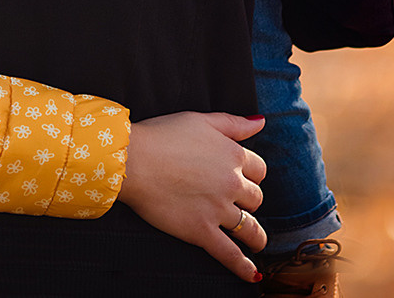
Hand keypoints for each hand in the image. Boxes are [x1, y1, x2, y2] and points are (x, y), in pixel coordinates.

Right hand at [116, 112, 268, 280]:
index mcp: (233, 156)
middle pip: (255, 198)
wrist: (132, 160)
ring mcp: (218, 209)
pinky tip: (252, 274)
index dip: (250, 174)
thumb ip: (233, 123)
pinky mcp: (202, 231)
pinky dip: (243, 267)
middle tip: (235, 204)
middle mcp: (232, 183)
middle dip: (248, 201)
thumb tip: (261, 122)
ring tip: (255, 241)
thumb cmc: (161, 135)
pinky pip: (229, 254)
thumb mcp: (200, 120)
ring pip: (249, 227)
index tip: (241, 178)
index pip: (258, 169)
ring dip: (255, 236)